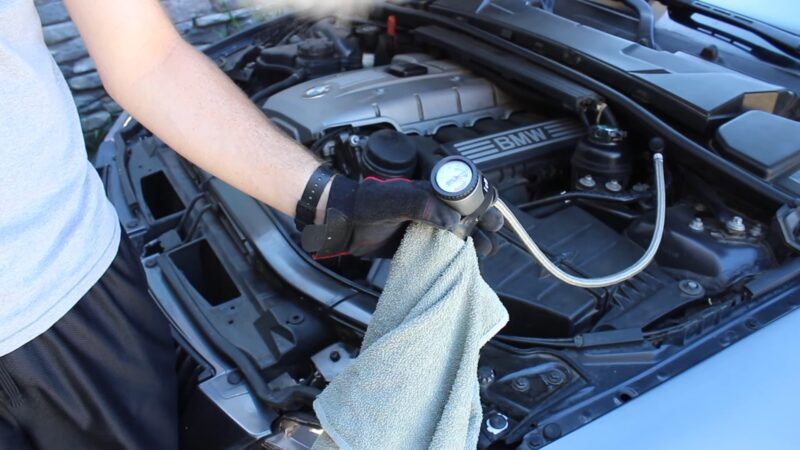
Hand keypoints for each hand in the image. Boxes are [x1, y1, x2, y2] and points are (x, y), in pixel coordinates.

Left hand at [300, 176, 503, 258]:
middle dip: (482, 226)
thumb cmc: (365, 204)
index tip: (492, 220)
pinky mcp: (412, 245)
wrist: (341, 223)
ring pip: (454, 235)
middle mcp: (429, 209)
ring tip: (484, 252)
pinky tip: (460, 265)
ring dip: (470, 243)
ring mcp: (422, 227)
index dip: (481, 206)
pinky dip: (451, 257)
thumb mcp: (396, 200)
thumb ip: (423, 206)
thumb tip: (454, 221)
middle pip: (464, 216)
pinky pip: (437, 251)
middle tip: (492, 237)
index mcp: (428, 193)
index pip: (464, 196)